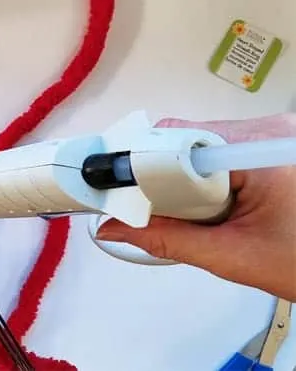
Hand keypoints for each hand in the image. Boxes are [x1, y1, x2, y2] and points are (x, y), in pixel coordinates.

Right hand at [97, 113, 295, 300]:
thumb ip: (169, 240)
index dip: (142, 168)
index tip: (118, 191)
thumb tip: (116, 228)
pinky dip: (202, 175)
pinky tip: (214, 204)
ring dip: (182, 178)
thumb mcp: (234, 256)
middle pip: (184, 139)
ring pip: (196, 144)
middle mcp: (266, 129)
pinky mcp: (268, 142)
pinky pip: (216, 148)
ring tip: (202, 214)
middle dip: (162, 177)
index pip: (178, 144)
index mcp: (260, 149)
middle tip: (161, 213)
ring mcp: (269, 133)